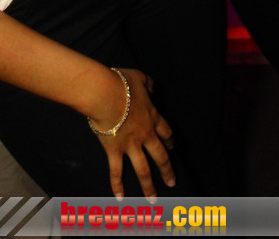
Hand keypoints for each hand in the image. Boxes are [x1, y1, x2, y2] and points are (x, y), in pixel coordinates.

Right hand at [90, 68, 174, 201]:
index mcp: (152, 117)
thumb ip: (149, 84)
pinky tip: (121, 198)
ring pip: (143, 170)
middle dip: (167, 170)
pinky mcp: (114, 151)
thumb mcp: (140, 78)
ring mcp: (130, 146)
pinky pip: (116, 171)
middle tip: (172, 183)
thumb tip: (153, 89)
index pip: (165, 132)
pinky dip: (118, 185)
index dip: (170, 141)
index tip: (173, 148)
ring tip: (153, 199)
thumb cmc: (122, 84)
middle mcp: (145, 135)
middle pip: (160, 156)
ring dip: (149, 185)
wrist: (105, 95)